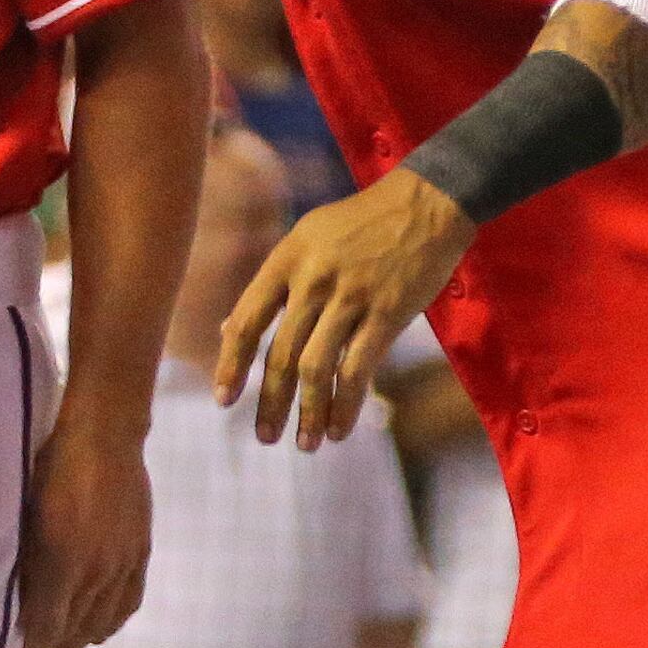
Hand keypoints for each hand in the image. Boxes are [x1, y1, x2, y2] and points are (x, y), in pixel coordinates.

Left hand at [15, 424, 148, 647]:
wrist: (103, 438)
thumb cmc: (52, 469)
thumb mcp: (28, 517)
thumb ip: (29, 562)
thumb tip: (24, 596)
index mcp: (62, 563)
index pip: (47, 623)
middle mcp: (95, 571)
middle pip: (76, 625)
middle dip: (58, 647)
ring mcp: (122, 563)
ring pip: (104, 617)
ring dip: (86, 638)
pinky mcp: (140, 551)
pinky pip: (130, 598)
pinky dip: (116, 619)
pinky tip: (106, 628)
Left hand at [214, 168, 475, 450]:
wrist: (424, 203)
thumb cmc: (360, 224)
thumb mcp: (305, 241)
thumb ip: (270, 286)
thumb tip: (227, 330)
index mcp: (286, 259)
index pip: (247, 320)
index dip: (230, 364)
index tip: (223, 399)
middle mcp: (312, 279)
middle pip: (281, 354)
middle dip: (270, 402)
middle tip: (264, 437)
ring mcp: (351, 296)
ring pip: (318, 369)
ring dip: (308, 413)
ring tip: (304, 443)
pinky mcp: (387, 312)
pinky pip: (359, 369)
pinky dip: (346, 405)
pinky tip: (339, 429)